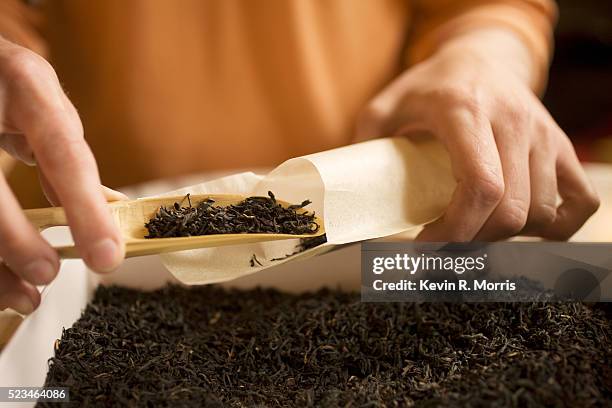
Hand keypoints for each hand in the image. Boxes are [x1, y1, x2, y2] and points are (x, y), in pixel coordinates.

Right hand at [0, 38, 125, 313]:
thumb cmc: (7, 82)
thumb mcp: (41, 100)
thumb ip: (62, 152)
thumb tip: (96, 210)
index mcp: (27, 83)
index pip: (62, 153)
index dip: (85, 209)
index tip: (107, 258)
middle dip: (18, 243)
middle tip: (47, 276)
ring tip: (22, 298)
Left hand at [355, 33, 598, 241]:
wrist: (482, 58)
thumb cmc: (430, 87)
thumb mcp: (386, 105)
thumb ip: (365, 145)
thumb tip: (346, 198)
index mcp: (465, 112)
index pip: (480, 187)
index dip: (455, 231)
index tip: (423, 246)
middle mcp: (514, 123)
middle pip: (511, 211)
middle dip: (472, 242)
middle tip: (442, 243)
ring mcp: (545, 136)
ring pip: (542, 214)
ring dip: (503, 238)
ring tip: (472, 230)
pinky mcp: (563, 148)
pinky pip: (578, 204)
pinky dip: (552, 227)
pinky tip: (518, 224)